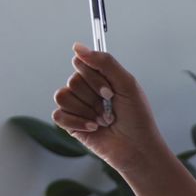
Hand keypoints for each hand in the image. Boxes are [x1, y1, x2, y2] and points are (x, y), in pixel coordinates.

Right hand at [52, 43, 166, 171]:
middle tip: (110, 108)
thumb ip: (104, 62)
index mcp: (100, 77)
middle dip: (93, 98)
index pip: (81, 62)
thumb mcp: (127, 83)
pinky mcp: (70, 124)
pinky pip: (58, 114)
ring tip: (103, 120)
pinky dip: (77, 122)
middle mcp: (86, 89)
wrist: (137, 148)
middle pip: (73, 80)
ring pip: (63, 96)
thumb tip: (77, 47)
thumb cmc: (137, 118)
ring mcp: (77, 106)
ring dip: (86, 110)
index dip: (94, 77)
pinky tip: (93, 128)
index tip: (110, 91)